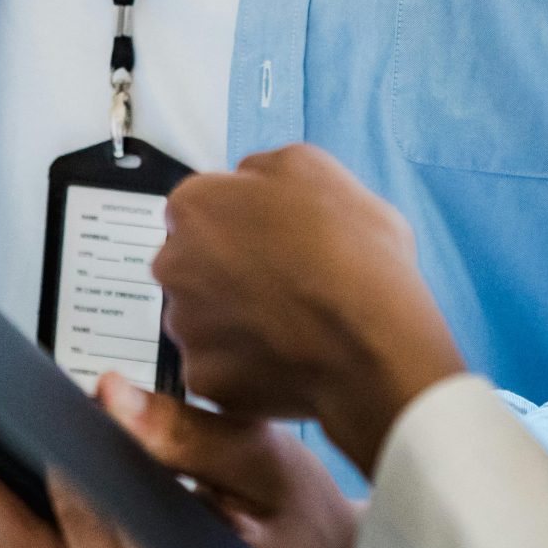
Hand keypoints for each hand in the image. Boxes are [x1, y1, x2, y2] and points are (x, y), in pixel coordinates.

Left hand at [155, 146, 465, 475]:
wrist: (374, 340)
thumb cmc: (351, 249)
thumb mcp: (315, 168)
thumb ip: (263, 170)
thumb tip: (246, 182)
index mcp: (195, 205)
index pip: (202, 207)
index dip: (242, 220)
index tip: (275, 236)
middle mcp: (173, 263)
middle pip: (194, 262)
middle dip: (227, 269)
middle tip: (284, 279)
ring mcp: (185, 326)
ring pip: (204, 316)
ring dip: (235, 318)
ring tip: (291, 322)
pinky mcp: (203, 379)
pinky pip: (220, 366)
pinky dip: (246, 364)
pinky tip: (286, 355)